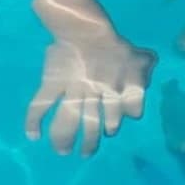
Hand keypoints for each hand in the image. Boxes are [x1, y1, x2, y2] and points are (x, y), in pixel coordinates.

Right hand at [25, 37, 156, 155]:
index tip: (110, 129)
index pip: (129, 113)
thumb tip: (151, 69)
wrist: (87, 31)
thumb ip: (147, 67)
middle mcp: (100, 94)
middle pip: (94, 124)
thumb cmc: (116, 44)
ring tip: (63, 151)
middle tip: (86, 153)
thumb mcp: (140, 56)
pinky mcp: (54, 84)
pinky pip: (41, 105)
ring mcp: (75, 90)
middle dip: (90, 142)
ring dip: (65, 138)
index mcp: (123, 89)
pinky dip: (34, 120)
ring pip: (70, 120)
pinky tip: (33, 135)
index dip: (119, 122)